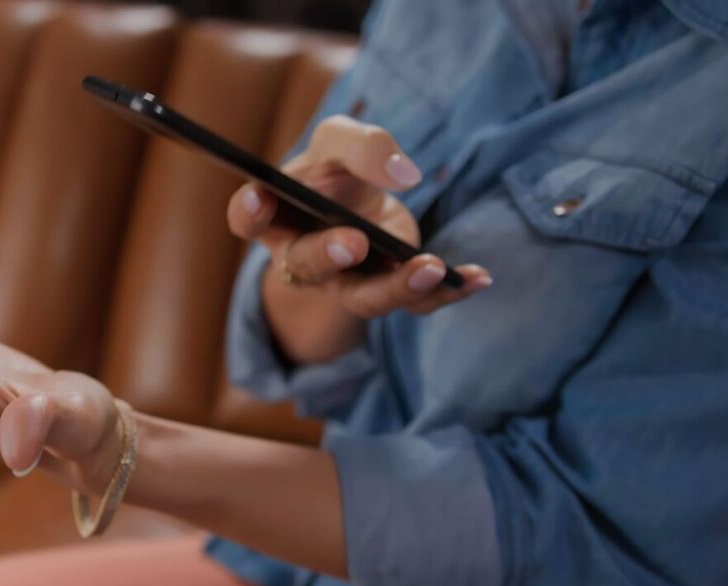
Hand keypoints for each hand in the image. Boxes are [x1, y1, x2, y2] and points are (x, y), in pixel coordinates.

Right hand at [225, 116, 490, 360]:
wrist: (362, 196)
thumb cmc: (338, 169)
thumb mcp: (342, 140)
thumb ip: (362, 146)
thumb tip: (403, 173)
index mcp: (277, 216)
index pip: (249, 219)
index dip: (249, 211)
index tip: (259, 196)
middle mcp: (303, 258)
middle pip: (306, 267)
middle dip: (328, 255)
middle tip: (353, 241)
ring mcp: (345, 282)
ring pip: (364, 297)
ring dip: (397, 286)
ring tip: (432, 267)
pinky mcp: (387, 288)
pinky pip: (415, 302)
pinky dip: (449, 293)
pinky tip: (478, 277)